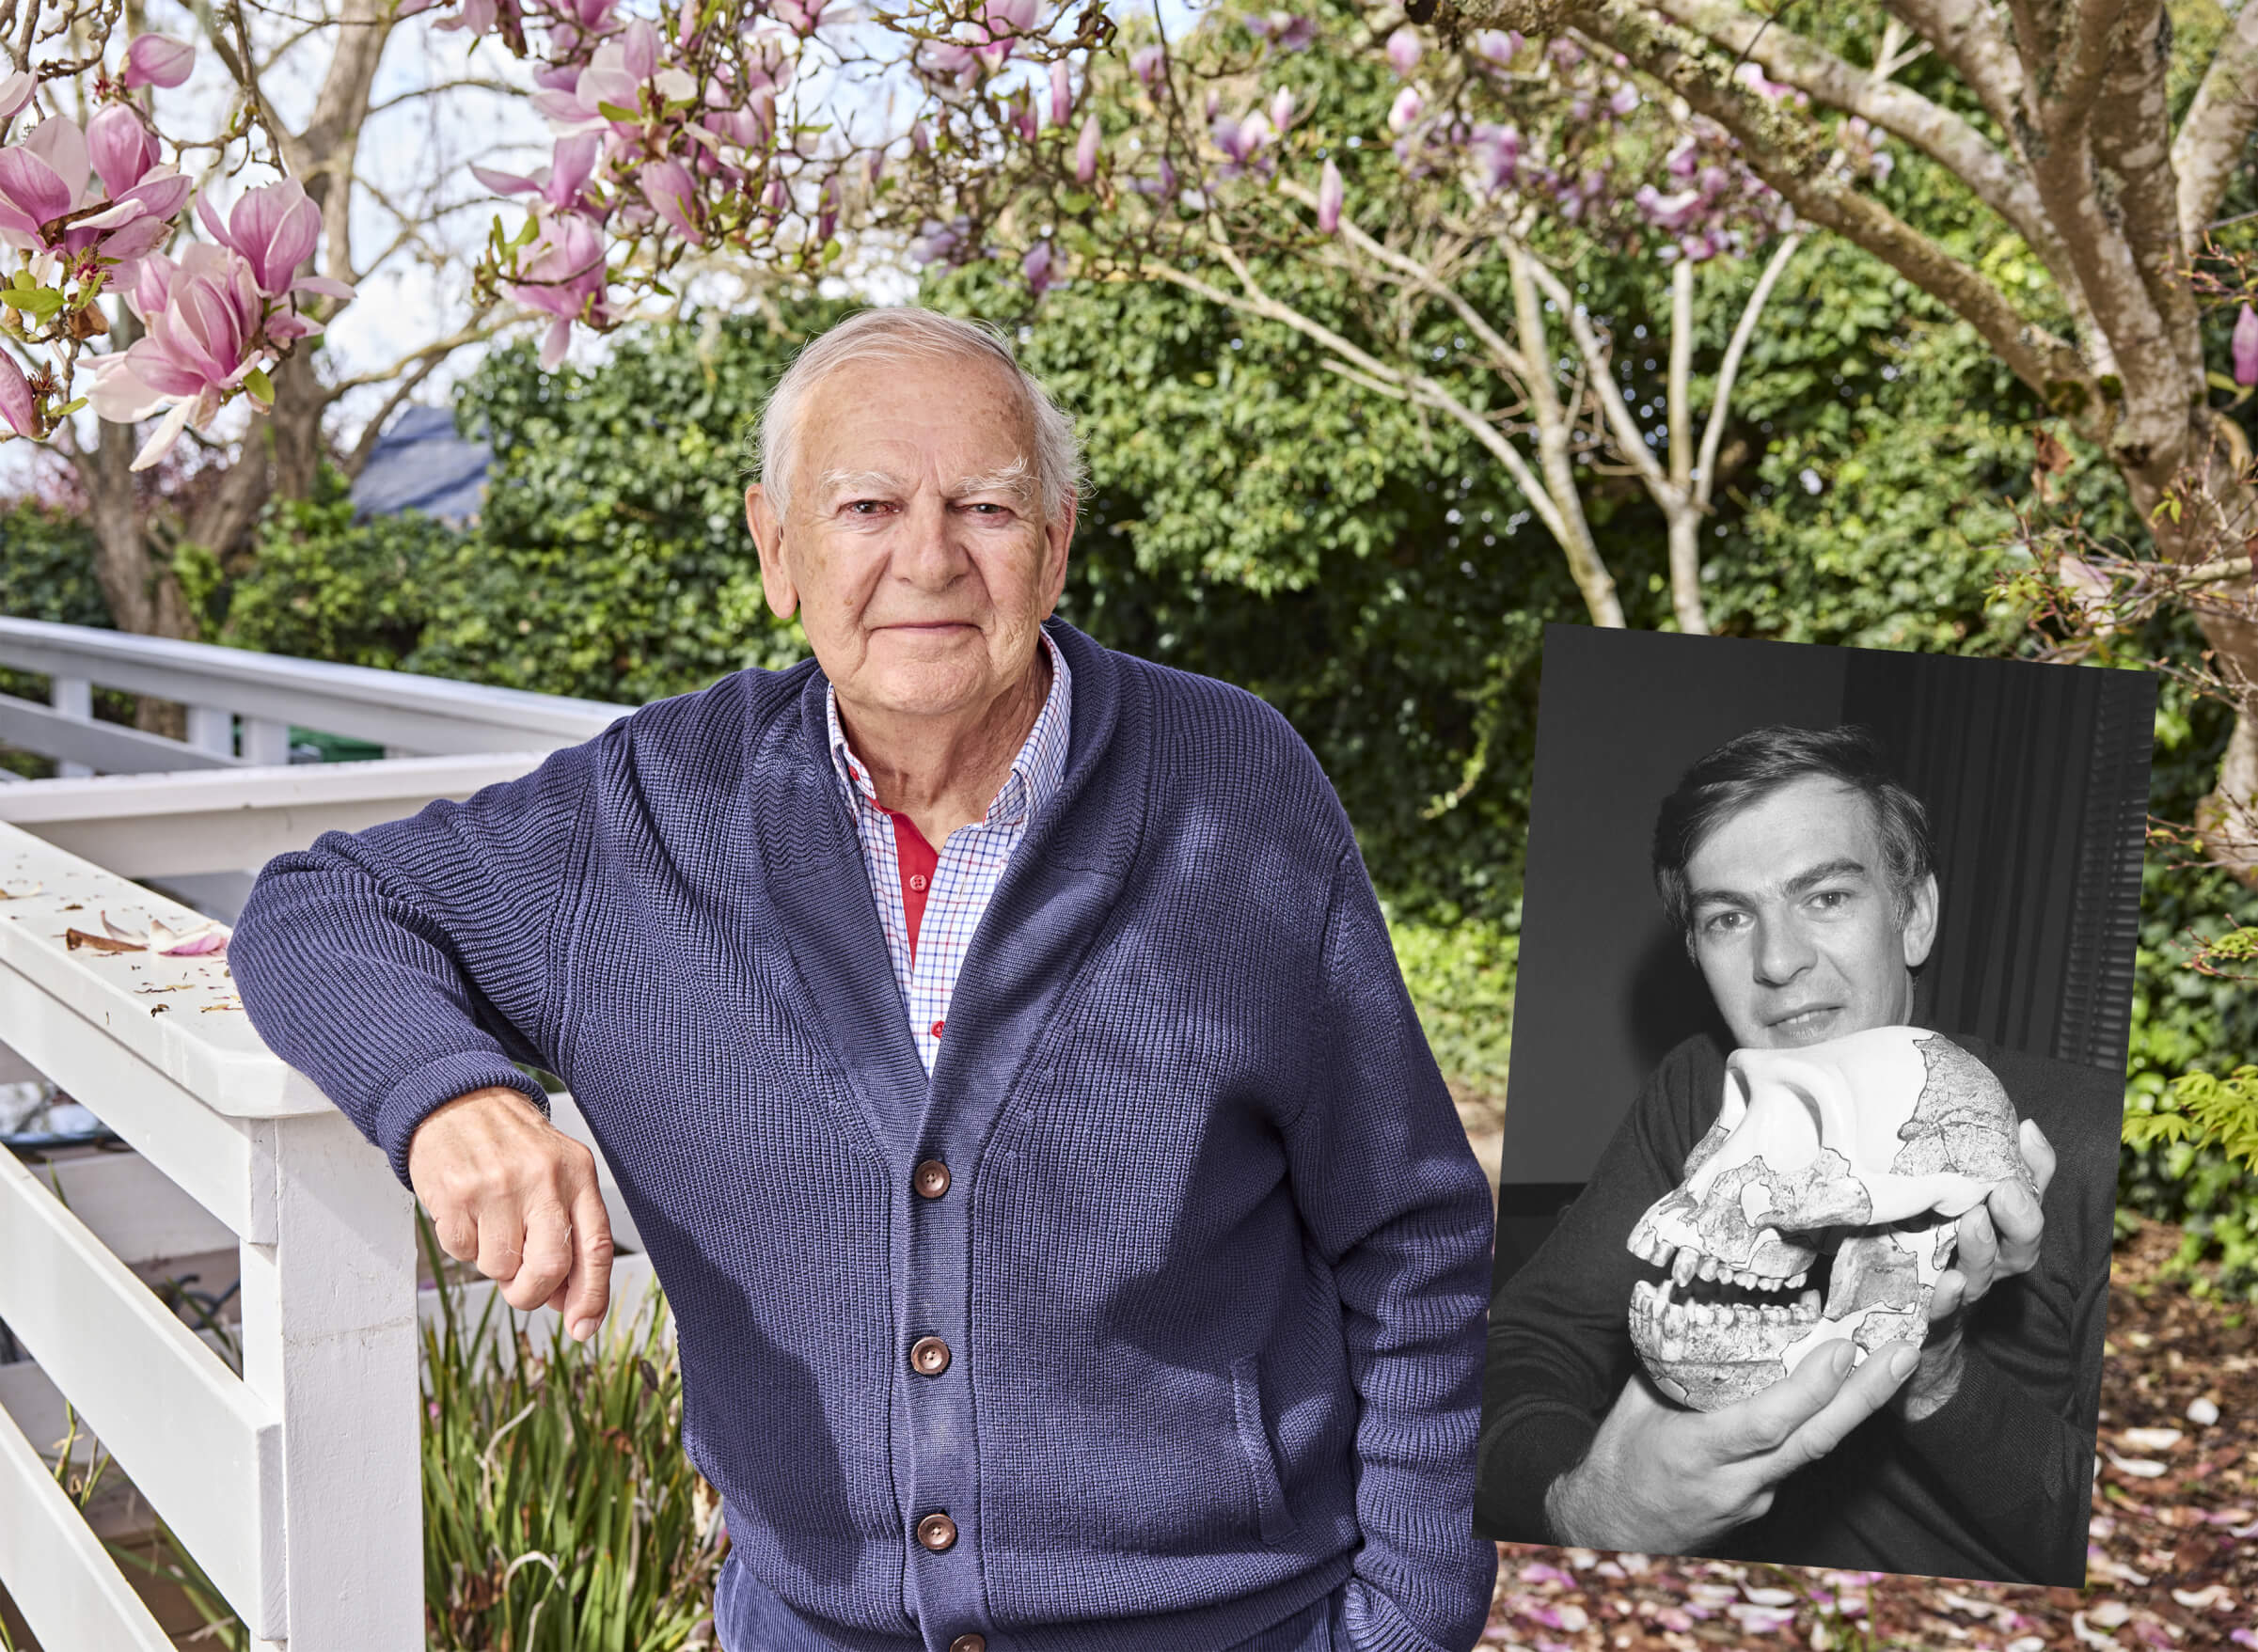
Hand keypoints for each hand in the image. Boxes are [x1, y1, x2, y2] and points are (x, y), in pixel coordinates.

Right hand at [407, 1085, 614, 1340]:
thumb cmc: (514, 1148)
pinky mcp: (456, 1193)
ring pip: (500, 1267)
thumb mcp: (556, 1175)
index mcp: (577, 1174)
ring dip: (493, 1263)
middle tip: (520, 1290)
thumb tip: (568, 1304)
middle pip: (550, 1267)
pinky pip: (462, 1252)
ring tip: (490, 1225)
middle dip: (533, 1293)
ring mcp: (498, 1185)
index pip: (596, 1247)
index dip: (592, 1296)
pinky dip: (463, 1246)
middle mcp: (543, 1178)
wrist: (458, 1102)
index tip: (583, 1328)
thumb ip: (569, 1233)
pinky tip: (467, 1213)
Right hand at [1544, 1337, 1918, 1554]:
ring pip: (1814, 1451)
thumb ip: (1672, 1365)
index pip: (1766, 1424)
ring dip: (1856, 1406)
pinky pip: (1797, 1458)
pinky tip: (1841, 1394)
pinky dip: (1821, 1423)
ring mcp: (1754, 1498)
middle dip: (1864, 1395)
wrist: (1611, 1530)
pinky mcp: (1763, 1504)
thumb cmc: (1617, 1464)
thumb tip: (1698, 1308)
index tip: (1842, 1348)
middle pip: (1814, 1441)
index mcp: (1695, 1453)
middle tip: (1901, 1353)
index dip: (1809, 1389)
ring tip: (1890, 1364)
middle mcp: (1734, 1482)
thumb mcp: (1633, 1407)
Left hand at [1900, 1118, 2056, 1418]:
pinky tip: (1947, 1282)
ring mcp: (1961, 1287)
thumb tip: (2027, 1127)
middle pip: (2019, 1248)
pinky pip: (1940, 1309)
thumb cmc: (1939, 1232)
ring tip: (1972, 1221)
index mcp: (2004, 1232)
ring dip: (1980, 1249)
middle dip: (2017, 1220)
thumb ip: (2004, 1163)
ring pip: (1980, 1275)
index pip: (2029, 1205)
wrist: (1899, 1298)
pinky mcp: (1928, 1310)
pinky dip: (1946, 1298)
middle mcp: (1990, 1262)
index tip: (2020, 1142)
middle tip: (2004, 1190)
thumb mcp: (1969, 1194)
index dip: (2033, 1179)